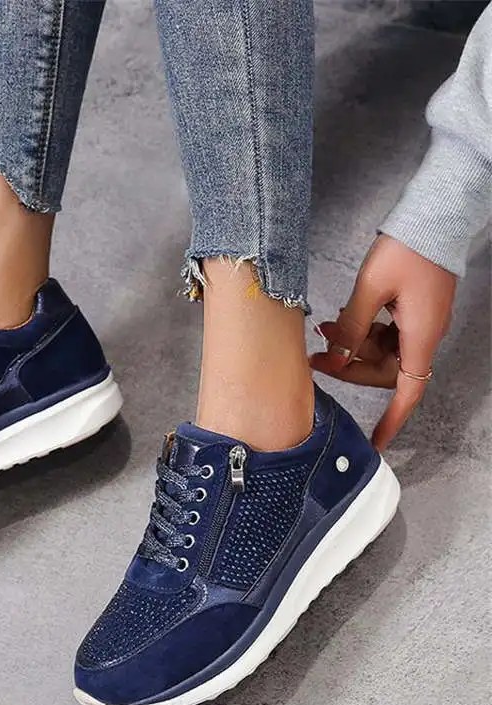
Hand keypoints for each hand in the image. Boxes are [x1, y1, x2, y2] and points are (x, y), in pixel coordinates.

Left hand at [310, 234, 456, 450]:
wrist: (432, 217)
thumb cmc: (406, 249)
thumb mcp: (369, 290)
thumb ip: (352, 327)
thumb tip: (338, 359)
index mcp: (420, 336)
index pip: (408, 392)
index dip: (392, 419)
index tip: (377, 442)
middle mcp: (423, 335)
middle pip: (385, 372)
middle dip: (349, 367)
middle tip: (317, 356)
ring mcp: (418, 323)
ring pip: (381, 352)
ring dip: (351, 346)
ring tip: (324, 329)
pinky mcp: (411, 311)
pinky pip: (384, 334)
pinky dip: (361, 331)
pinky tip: (342, 318)